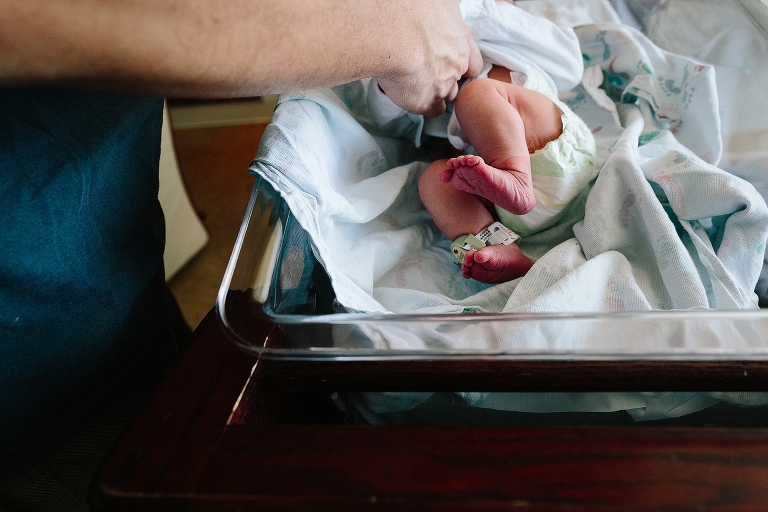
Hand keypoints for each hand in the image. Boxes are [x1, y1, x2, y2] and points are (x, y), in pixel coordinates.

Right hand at [375, 1, 482, 116]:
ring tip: (417, 83)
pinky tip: (411, 97)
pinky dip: (423, 105)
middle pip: (458, 79)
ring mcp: (442, 85)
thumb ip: (446, 11)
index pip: (474, 62)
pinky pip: (430, 110)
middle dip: (448, 78)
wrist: (392, 31)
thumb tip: (443, 9)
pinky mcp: (424, 101)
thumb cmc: (410, 8)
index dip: (464, 65)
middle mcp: (456, 64)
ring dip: (436, 92)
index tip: (455, 65)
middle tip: (429, 71)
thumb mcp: (440, 2)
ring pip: (446, 95)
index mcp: (461, 39)